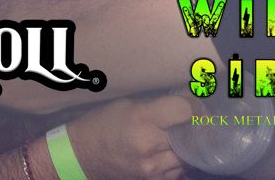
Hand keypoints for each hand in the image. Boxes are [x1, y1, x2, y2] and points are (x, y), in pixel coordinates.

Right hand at [65, 93, 190, 178]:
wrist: (83, 156)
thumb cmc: (104, 123)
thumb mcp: (128, 105)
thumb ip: (158, 106)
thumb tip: (189, 103)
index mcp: (141, 119)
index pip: (184, 111)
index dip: (191, 106)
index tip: (191, 105)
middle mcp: (149, 146)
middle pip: (189, 135)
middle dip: (191, 127)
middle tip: (188, 121)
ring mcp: (152, 169)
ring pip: (188, 156)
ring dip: (186, 146)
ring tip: (178, 137)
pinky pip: (178, 172)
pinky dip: (177, 162)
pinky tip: (169, 153)